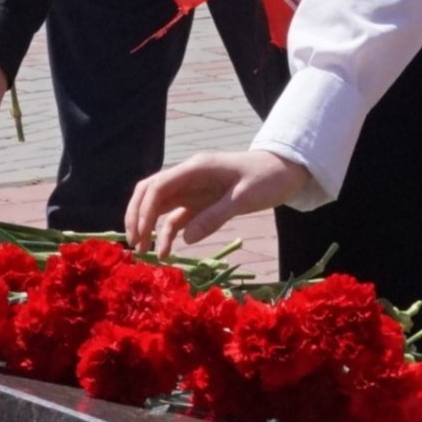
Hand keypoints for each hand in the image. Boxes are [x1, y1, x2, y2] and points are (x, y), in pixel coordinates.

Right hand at [125, 150, 312, 255]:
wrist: (286, 170)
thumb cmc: (267, 179)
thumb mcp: (244, 199)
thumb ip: (214, 217)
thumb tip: (185, 239)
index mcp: (196, 168)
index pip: (157, 186)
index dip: (143, 211)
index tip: (141, 236)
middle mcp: (188, 176)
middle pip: (150, 193)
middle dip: (137, 217)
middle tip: (134, 245)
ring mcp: (193, 189)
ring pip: (159, 205)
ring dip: (148, 226)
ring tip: (144, 253)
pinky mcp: (200, 202)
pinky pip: (176, 217)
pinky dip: (167, 233)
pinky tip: (166, 252)